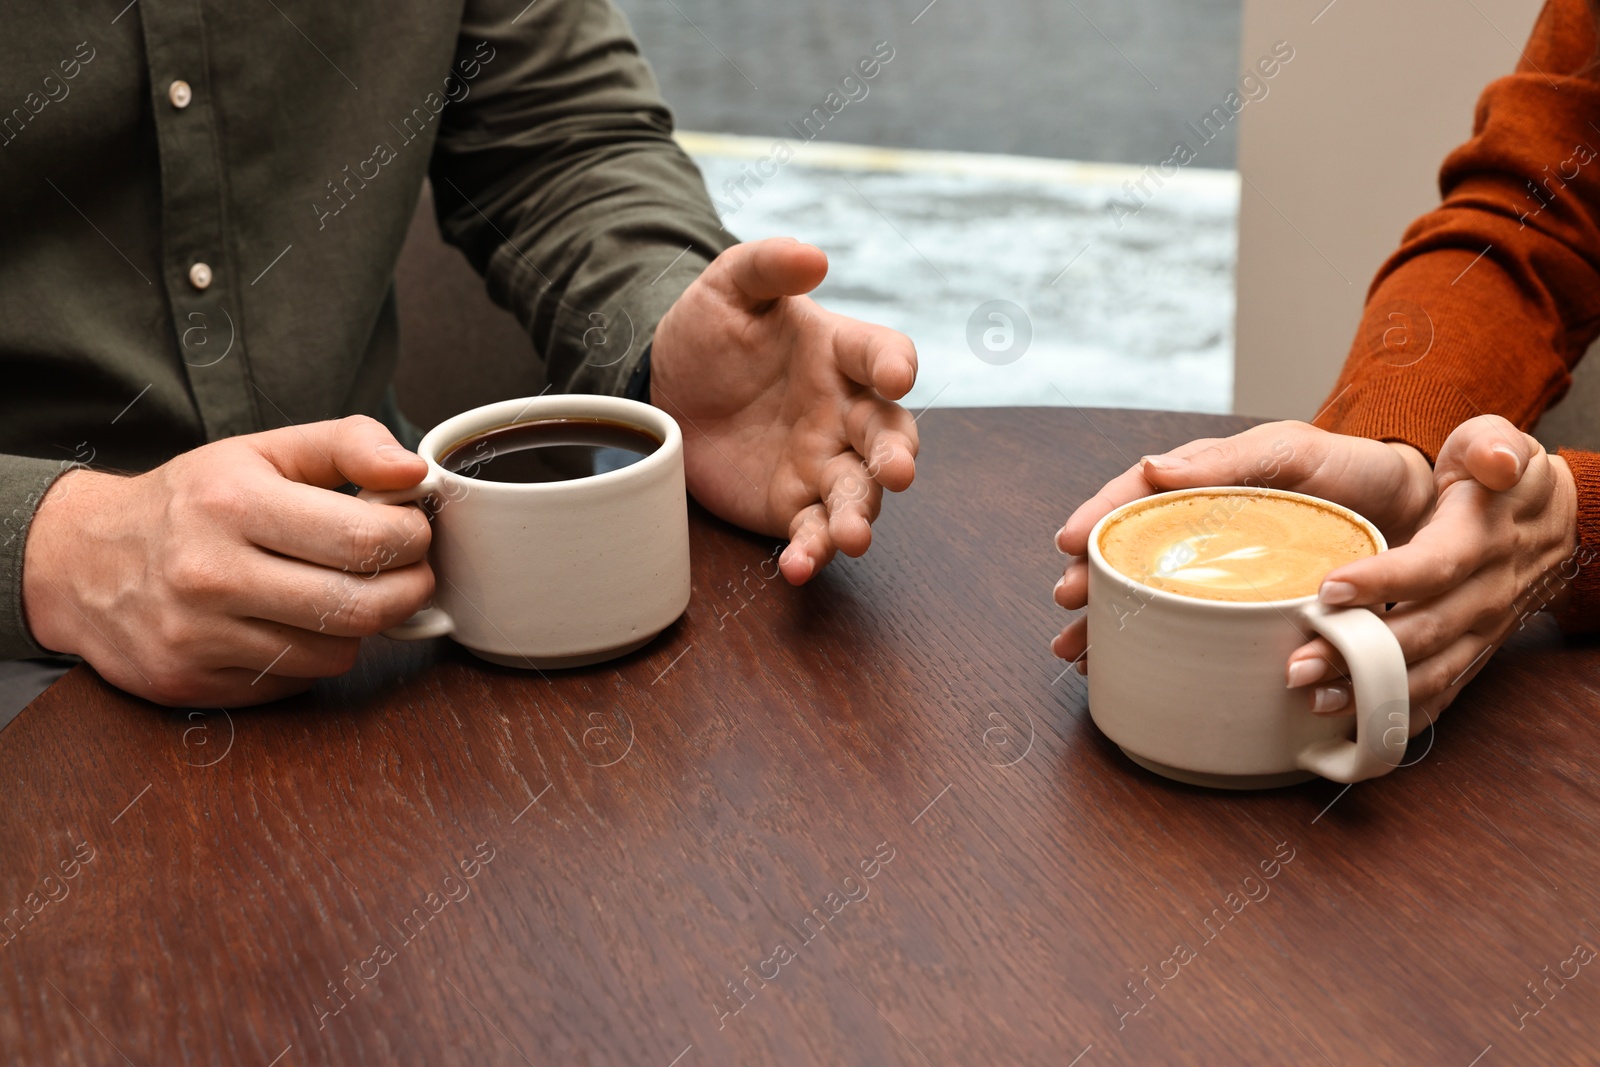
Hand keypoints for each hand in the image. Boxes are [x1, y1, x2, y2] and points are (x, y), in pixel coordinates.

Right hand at [22, 416, 435, 706]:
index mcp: (234, 503)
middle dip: (407, 590)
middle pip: (360, 608)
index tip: (413, 530)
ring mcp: (196, 637)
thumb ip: (348, 446)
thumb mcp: (263, 451)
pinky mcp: (190, 684)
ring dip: (356, 626)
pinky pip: (293, 682)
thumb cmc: (189, 501)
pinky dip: (309, 656)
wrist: (79, 561)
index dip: (412, 539)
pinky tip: (288, 624)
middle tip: (408, 572)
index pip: (366, 540)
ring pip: (334, 654)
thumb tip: (414, 471)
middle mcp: (209, 573)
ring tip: (338, 591)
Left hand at [650, 237, 918, 583]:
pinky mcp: (793, 504)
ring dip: (860, 514)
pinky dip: (812, 551)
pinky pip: (813, 530)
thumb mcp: (728, 286)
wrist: (665, 386)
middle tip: (897, 471)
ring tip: (851, 536)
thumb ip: (767, 265)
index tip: (897, 375)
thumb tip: (813, 255)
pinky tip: (797, 565)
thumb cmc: (710, 330)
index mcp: (838, 352)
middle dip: (896, 455)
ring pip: (858, 492)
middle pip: (887, 434)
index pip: (880, 353)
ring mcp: (822, 462)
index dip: (892, 364)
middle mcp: (843, 411)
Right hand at [1050, 419, 1435, 666]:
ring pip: (1150, 599)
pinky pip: (1194, 633)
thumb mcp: (1290, 450)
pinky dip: (1155, 651)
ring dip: (1108, 625)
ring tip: (1077, 651)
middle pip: (1129, 556)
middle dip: (1089, 580)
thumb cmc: (1350, 469)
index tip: (1067, 542)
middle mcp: (1204, 533)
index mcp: (1204, 488)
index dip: (1097, 518)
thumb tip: (1153, 468)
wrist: (1414, 506)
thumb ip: (1229, 459)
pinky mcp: (1251, 613)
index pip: (1134, 500)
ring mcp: (1224, 575)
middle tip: (1067, 601)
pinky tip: (1127, 672)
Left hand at [1283, 414, 1577, 730]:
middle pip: (1422, 632)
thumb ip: (1491, 443)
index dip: (1384, 581)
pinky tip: (1352, 728)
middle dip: (1359, 654)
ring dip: (1371, 692)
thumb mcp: (1492, 442)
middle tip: (1297, 665)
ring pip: (1428, 672)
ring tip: (1312, 698)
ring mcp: (1481, 630)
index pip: (1434, 567)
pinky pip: (1440, 694)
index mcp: (1482, 538)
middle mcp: (1485, 593)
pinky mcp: (1472, 653)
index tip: (1328, 588)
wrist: (1546, 519)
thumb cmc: (1495, 474)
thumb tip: (1497, 459)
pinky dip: (1398, 714)